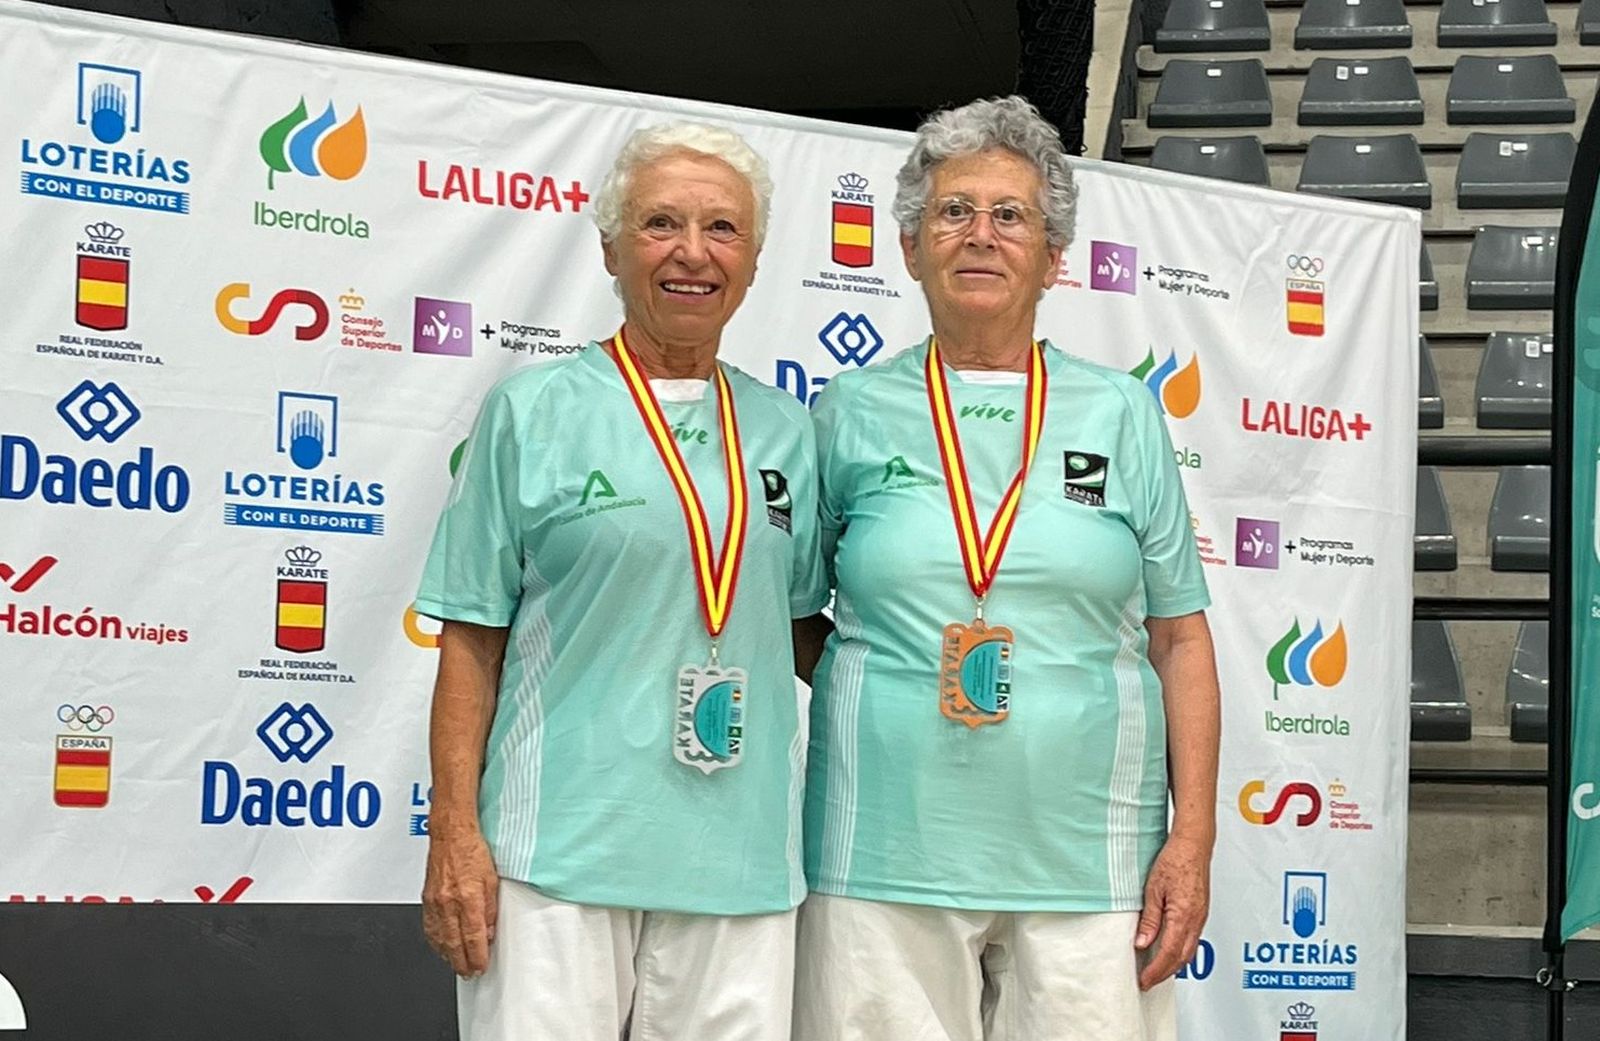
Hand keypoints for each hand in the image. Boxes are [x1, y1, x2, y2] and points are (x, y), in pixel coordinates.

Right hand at [422, 825, 499, 976]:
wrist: (450, 834)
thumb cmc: (473, 851)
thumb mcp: (492, 880)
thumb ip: (490, 909)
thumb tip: (489, 932)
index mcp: (468, 897)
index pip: (473, 937)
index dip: (477, 957)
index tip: (481, 967)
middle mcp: (449, 902)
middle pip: (454, 943)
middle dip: (462, 962)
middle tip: (469, 973)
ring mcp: (435, 902)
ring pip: (439, 938)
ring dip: (448, 955)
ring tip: (457, 965)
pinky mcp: (427, 899)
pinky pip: (429, 927)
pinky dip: (436, 941)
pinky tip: (441, 947)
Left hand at [1134, 833, 1210, 989]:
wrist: (1193, 845)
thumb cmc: (1174, 860)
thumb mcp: (1153, 889)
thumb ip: (1150, 919)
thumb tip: (1142, 943)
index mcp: (1183, 916)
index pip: (1168, 954)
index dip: (1155, 971)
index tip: (1144, 980)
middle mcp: (1196, 921)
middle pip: (1181, 958)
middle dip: (1164, 973)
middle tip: (1147, 981)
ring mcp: (1201, 918)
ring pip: (1189, 951)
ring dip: (1173, 965)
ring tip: (1155, 970)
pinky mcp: (1201, 913)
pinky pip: (1192, 940)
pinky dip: (1180, 952)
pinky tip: (1169, 950)